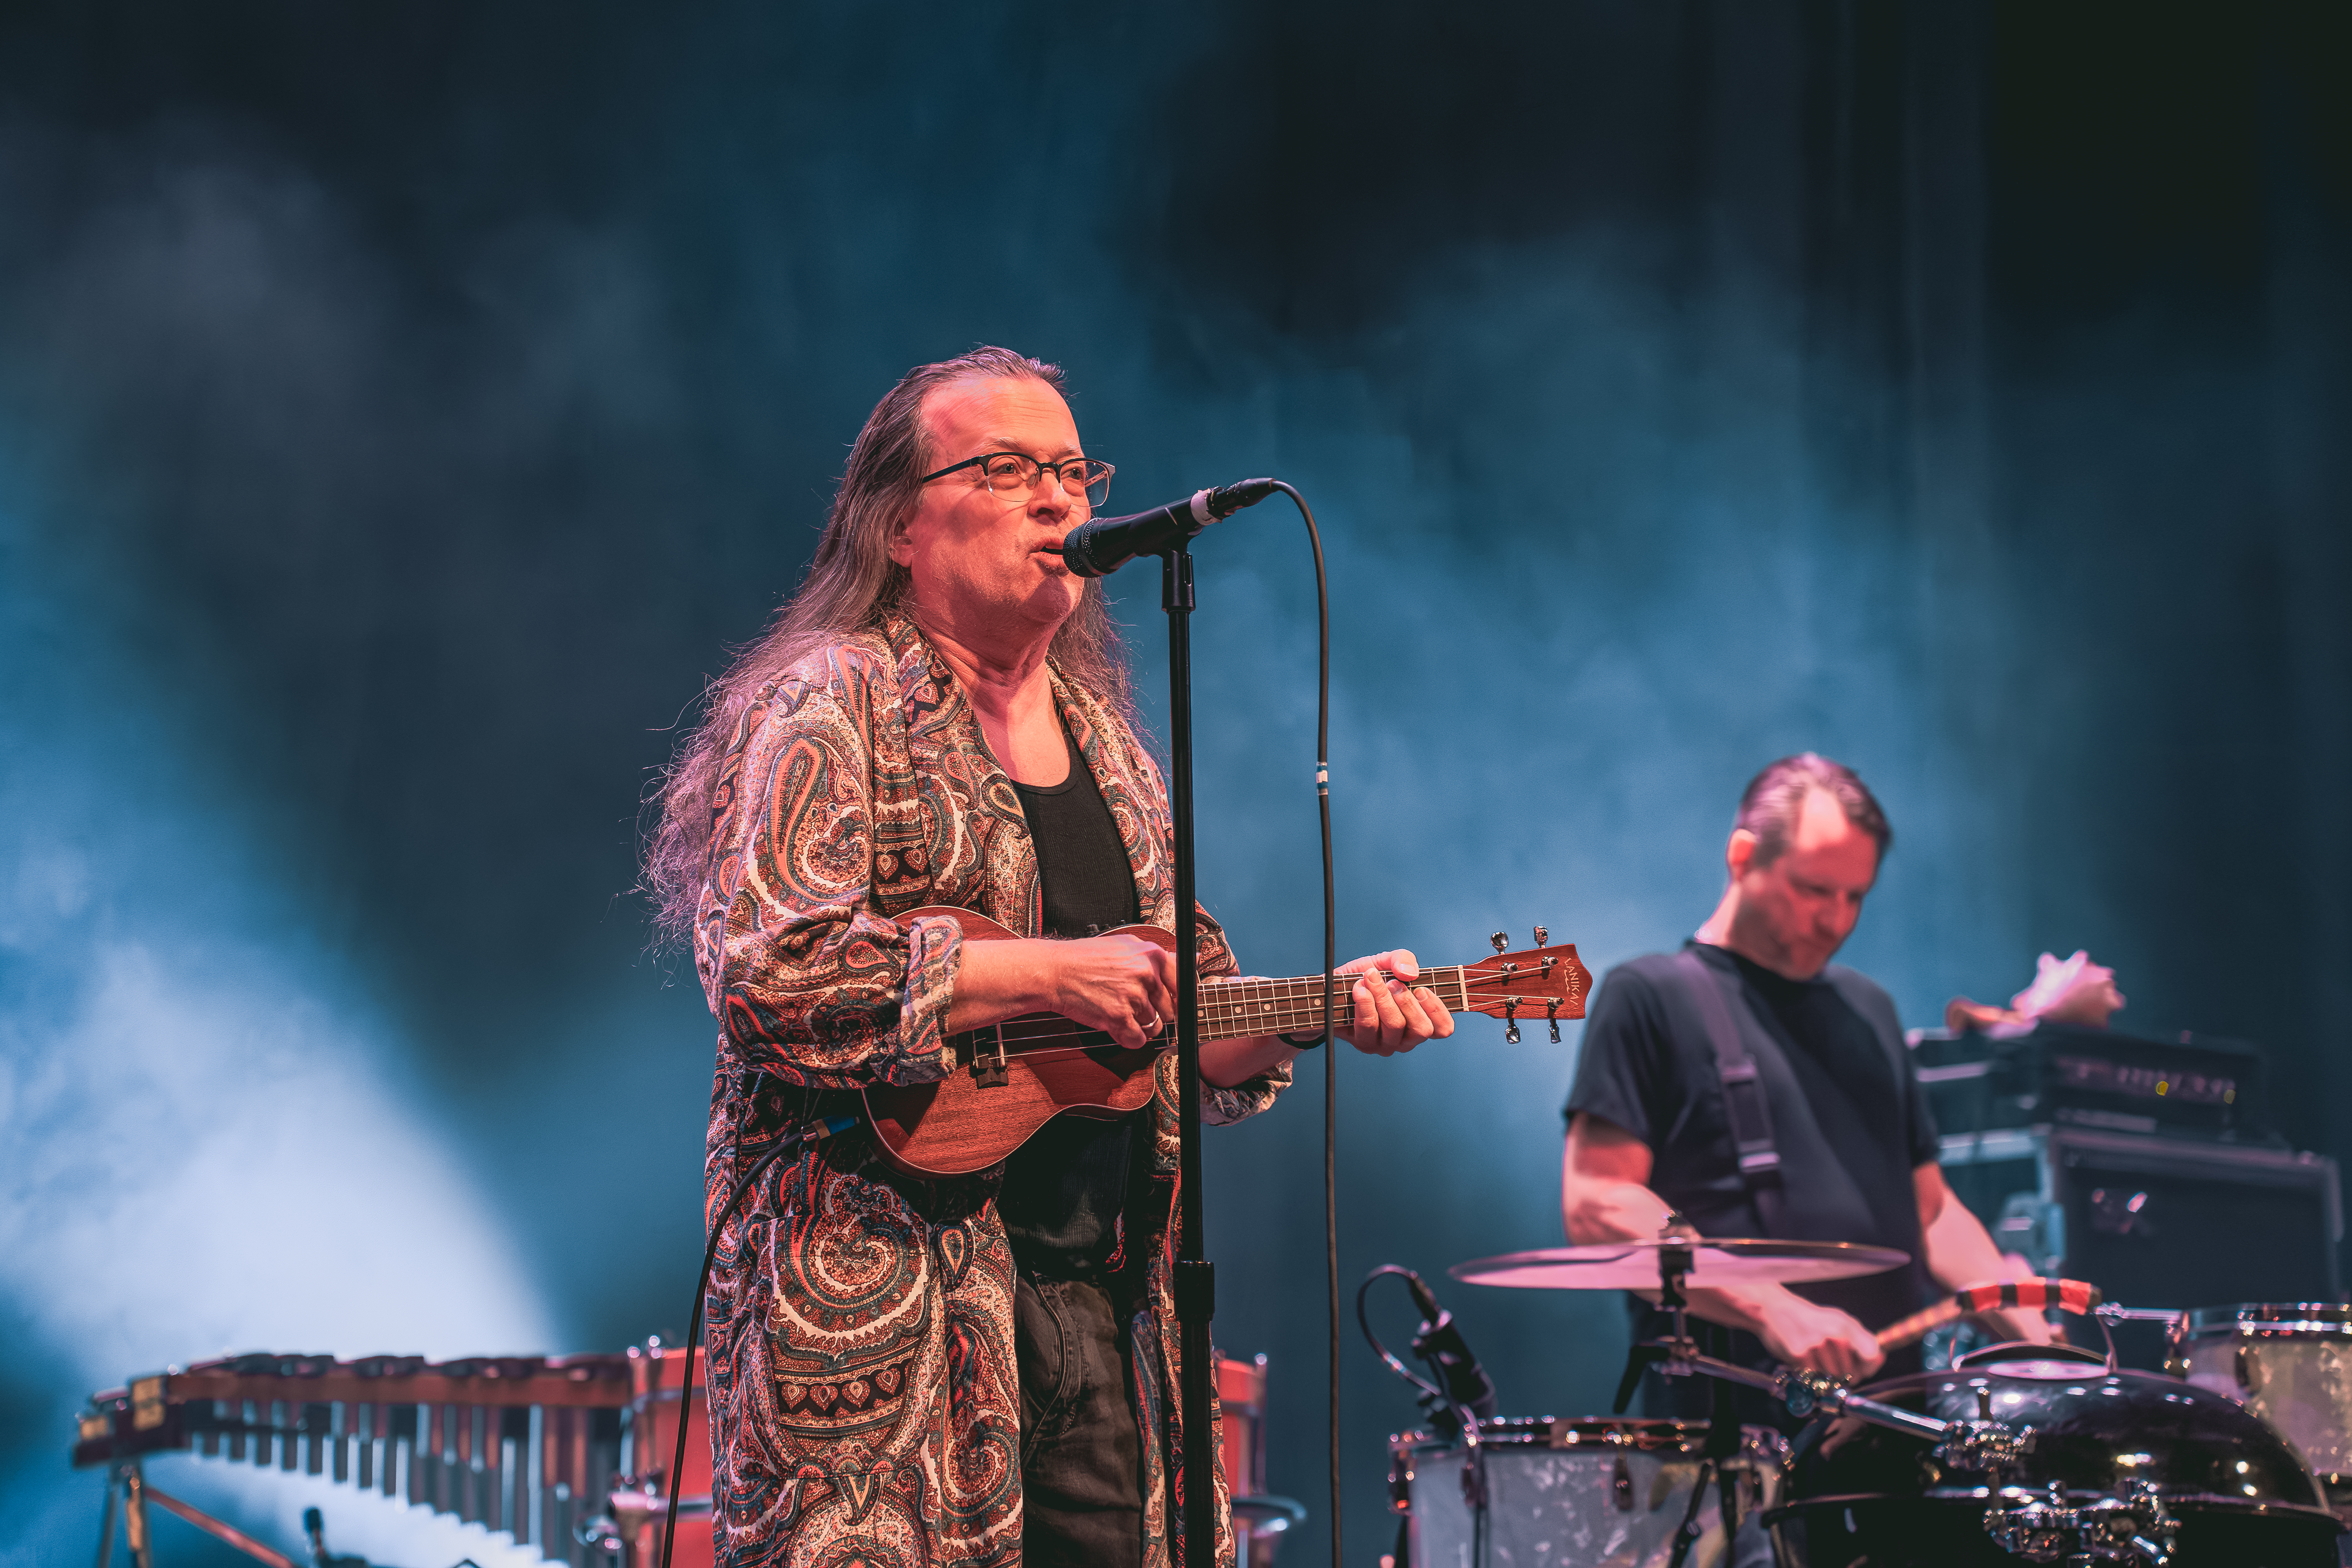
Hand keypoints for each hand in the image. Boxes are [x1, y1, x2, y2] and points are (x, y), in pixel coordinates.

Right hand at [1045, 934, 1175, 1050]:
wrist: (1055, 971)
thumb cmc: (1085, 958)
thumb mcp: (1126, 946)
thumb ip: (1159, 956)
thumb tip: (1194, 958)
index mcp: (1150, 955)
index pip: (1183, 981)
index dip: (1178, 996)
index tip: (1172, 1002)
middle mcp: (1145, 974)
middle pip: (1168, 1008)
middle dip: (1153, 1012)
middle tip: (1132, 1005)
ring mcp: (1132, 996)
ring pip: (1153, 1025)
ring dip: (1138, 1025)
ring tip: (1117, 1011)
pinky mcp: (1118, 1017)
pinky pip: (1137, 1040)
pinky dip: (1128, 1038)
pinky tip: (1115, 1026)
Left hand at [1334, 949, 1454, 1056]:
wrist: (1332, 989)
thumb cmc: (1366, 977)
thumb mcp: (1385, 961)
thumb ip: (1402, 959)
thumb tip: (1410, 973)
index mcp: (1420, 1020)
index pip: (1443, 1029)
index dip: (1438, 1011)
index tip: (1422, 989)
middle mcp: (1406, 1037)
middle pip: (1421, 1029)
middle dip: (1407, 1001)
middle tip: (1393, 982)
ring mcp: (1386, 1044)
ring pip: (1395, 1026)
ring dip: (1383, 997)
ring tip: (1371, 978)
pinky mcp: (1364, 1043)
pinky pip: (1369, 1025)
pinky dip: (1364, 1003)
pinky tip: (1359, 988)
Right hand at [1755, 1298, 1883, 1382]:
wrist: (1773, 1309)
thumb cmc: (1809, 1319)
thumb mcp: (1838, 1322)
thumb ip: (1860, 1341)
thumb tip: (1879, 1358)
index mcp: (1847, 1325)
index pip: (1872, 1355)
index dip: (1869, 1368)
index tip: (1862, 1369)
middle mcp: (1835, 1334)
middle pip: (1852, 1374)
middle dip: (1843, 1374)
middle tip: (1829, 1362)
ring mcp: (1816, 1344)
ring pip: (1833, 1379)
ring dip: (1825, 1376)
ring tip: (1815, 1359)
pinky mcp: (1799, 1354)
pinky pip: (1814, 1378)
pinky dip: (1809, 1375)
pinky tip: (1803, 1360)